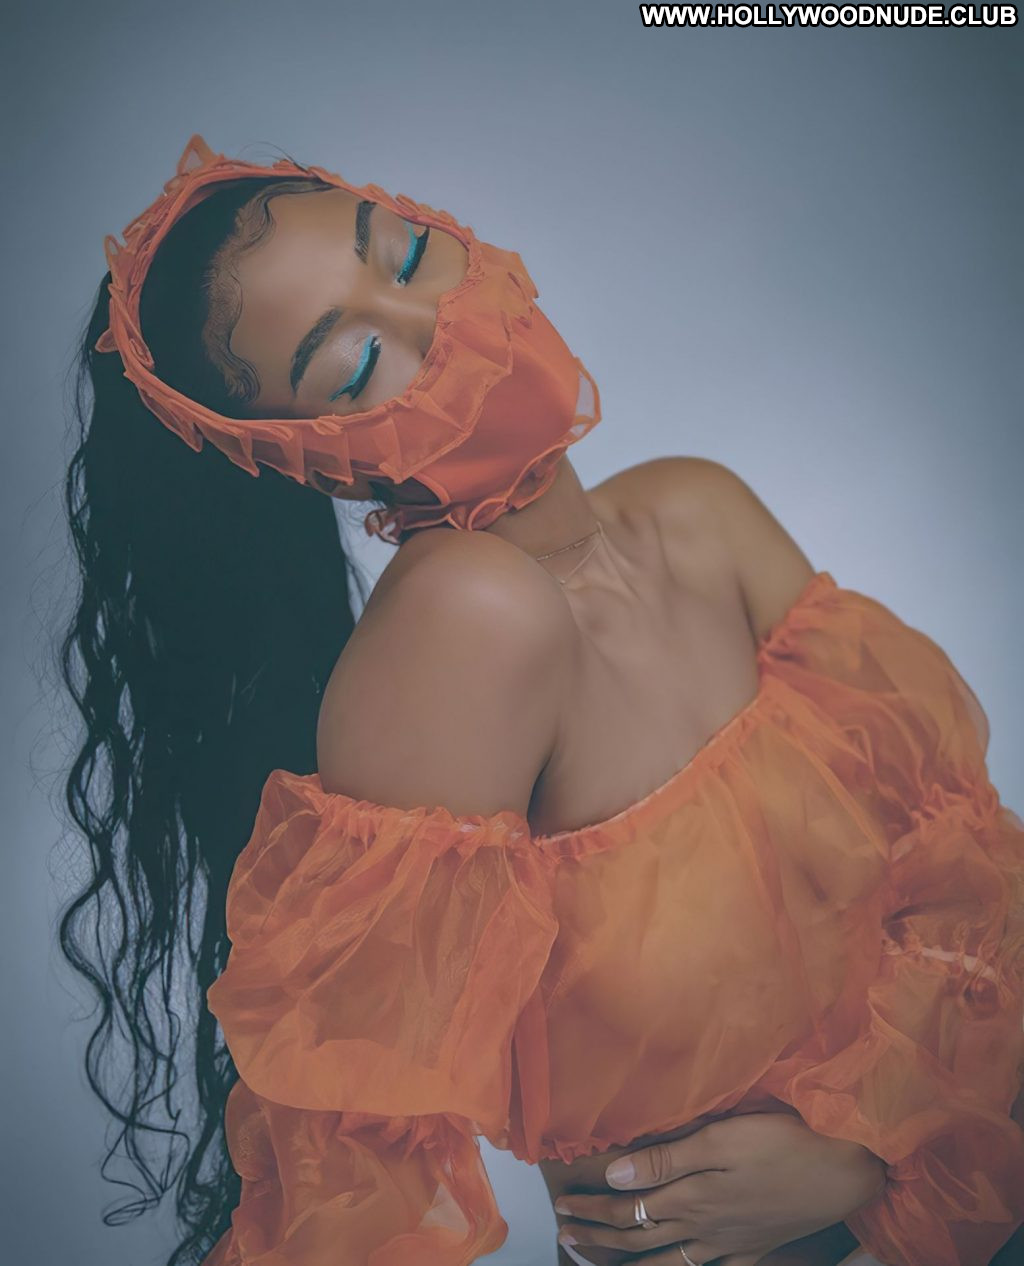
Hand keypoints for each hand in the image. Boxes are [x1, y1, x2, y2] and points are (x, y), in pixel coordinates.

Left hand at [554, 1110, 886, 1264]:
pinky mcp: (756, 1246)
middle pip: (639, 1240)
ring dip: (629, 1263)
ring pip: (669, 1263)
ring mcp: (731, 1242)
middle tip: (564, 1236)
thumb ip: (665, 1159)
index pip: (626, 1210)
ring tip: (601, 1265)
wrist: (845, 1168)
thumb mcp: (720, 1139)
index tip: (561, 1207)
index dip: (591, 1210)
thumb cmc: (782, 1142)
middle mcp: (704, 1227)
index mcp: (691, 1198)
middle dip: (598, 1238)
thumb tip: (614, 1177)